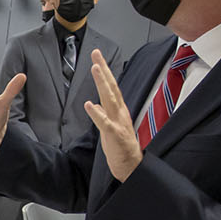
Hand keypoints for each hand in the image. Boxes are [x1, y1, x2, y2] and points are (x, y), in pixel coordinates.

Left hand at [81, 49, 140, 180]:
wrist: (131, 166)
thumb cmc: (121, 147)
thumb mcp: (110, 127)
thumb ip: (104, 114)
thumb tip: (96, 104)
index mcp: (119, 110)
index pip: (111, 86)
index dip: (104, 71)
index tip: (97, 57)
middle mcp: (120, 112)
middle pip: (111, 87)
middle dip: (103, 69)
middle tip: (96, 54)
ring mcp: (118, 122)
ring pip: (110, 99)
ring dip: (102, 83)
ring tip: (95, 68)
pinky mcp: (114, 135)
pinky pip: (104, 123)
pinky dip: (97, 113)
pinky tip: (89, 104)